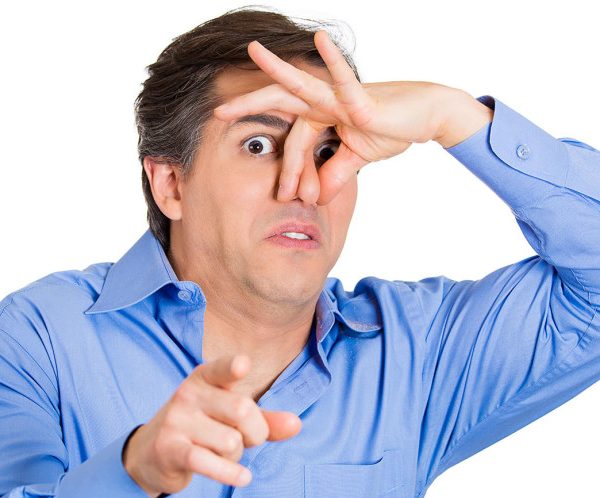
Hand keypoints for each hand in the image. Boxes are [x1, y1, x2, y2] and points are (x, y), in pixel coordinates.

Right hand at [122, 355, 300, 496]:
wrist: (151, 452)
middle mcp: (189, 393)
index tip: (243, 365)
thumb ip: (265, 418)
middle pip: (243, 410)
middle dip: (256, 432)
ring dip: (236, 456)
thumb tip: (296, 424)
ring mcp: (177, 420)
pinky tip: (243, 477)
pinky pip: (209, 462)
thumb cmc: (203, 427)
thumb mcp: (230, 416)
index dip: (233, 368)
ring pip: (231, 442)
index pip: (222, 369)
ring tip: (222, 453)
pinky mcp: (170, 448)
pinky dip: (231, 473)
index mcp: (205, 378)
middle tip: (248, 439)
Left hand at [213, 30, 492, 204]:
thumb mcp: (355, 158)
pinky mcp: (363, 98)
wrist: (425, 117)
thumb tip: (319, 198)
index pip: (293, 142)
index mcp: (320, 116)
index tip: (289, 196)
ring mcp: (341, 97)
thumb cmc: (389, 129)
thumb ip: (334, 172)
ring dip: (277, 68)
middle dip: (249, 105)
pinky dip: (333, 61)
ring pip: (303, 83)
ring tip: (254, 51)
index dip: (289, 169)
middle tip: (218, 113)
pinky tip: (319, 40)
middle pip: (280, 101)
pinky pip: (346, 80)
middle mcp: (325, 102)